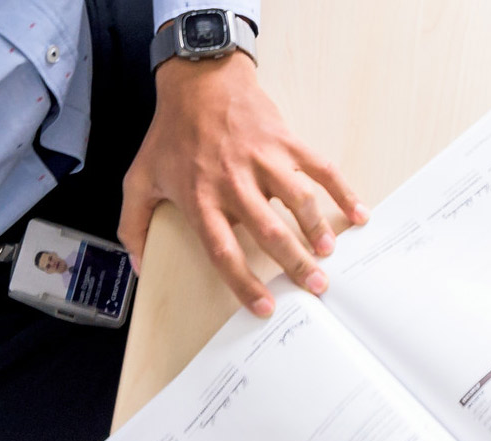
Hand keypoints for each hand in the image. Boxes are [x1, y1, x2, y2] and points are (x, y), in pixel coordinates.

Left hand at [122, 54, 369, 316]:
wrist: (200, 82)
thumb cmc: (172, 133)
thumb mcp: (139, 178)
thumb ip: (133, 225)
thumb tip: (138, 267)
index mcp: (201, 198)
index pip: (224, 251)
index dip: (244, 283)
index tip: (265, 307)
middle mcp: (234, 182)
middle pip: (270, 232)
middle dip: (297, 264)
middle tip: (317, 287)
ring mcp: (264, 160)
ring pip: (299, 201)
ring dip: (317, 230)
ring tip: (328, 253)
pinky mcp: (286, 142)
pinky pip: (321, 169)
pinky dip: (343, 192)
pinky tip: (358, 213)